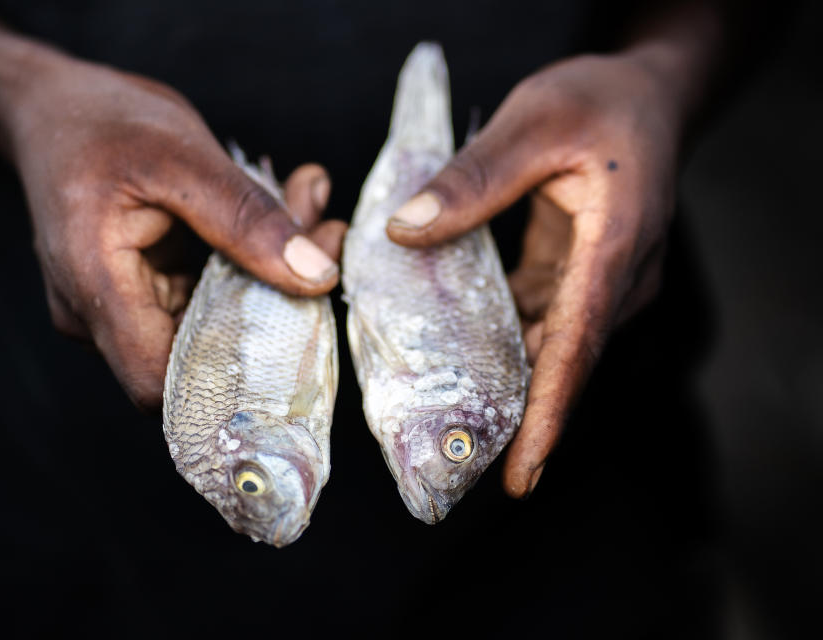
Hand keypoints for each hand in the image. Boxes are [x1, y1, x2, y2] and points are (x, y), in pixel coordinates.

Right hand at [9, 57, 345, 408]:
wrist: (55, 106)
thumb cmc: (104, 122)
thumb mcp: (180, 156)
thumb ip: (246, 219)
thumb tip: (317, 277)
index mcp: (93, 285)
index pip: (158, 381)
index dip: (227, 379)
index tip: (297, 319)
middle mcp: (100, 314)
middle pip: (201, 350)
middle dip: (276, 302)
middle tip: (326, 232)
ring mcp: (123, 307)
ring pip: (215, 322)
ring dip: (271, 274)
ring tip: (307, 208)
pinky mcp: (147, 291)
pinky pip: (209, 295)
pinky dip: (250, 260)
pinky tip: (284, 210)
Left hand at [386, 53, 682, 496]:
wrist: (648, 94)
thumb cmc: (602, 100)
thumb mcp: (534, 123)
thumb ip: (473, 178)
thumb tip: (406, 230)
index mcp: (616, 245)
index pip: (579, 343)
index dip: (548, 412)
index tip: (523, 472)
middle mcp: (618, 277)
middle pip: (567, 361)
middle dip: (523, 417)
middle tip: (464, 462)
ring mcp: (602, 282)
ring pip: (554, 347)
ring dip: (509, 382)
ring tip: (455, 419)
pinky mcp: (581, 276)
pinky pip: (544, 321)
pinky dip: (507, 340)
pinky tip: (463, 353)